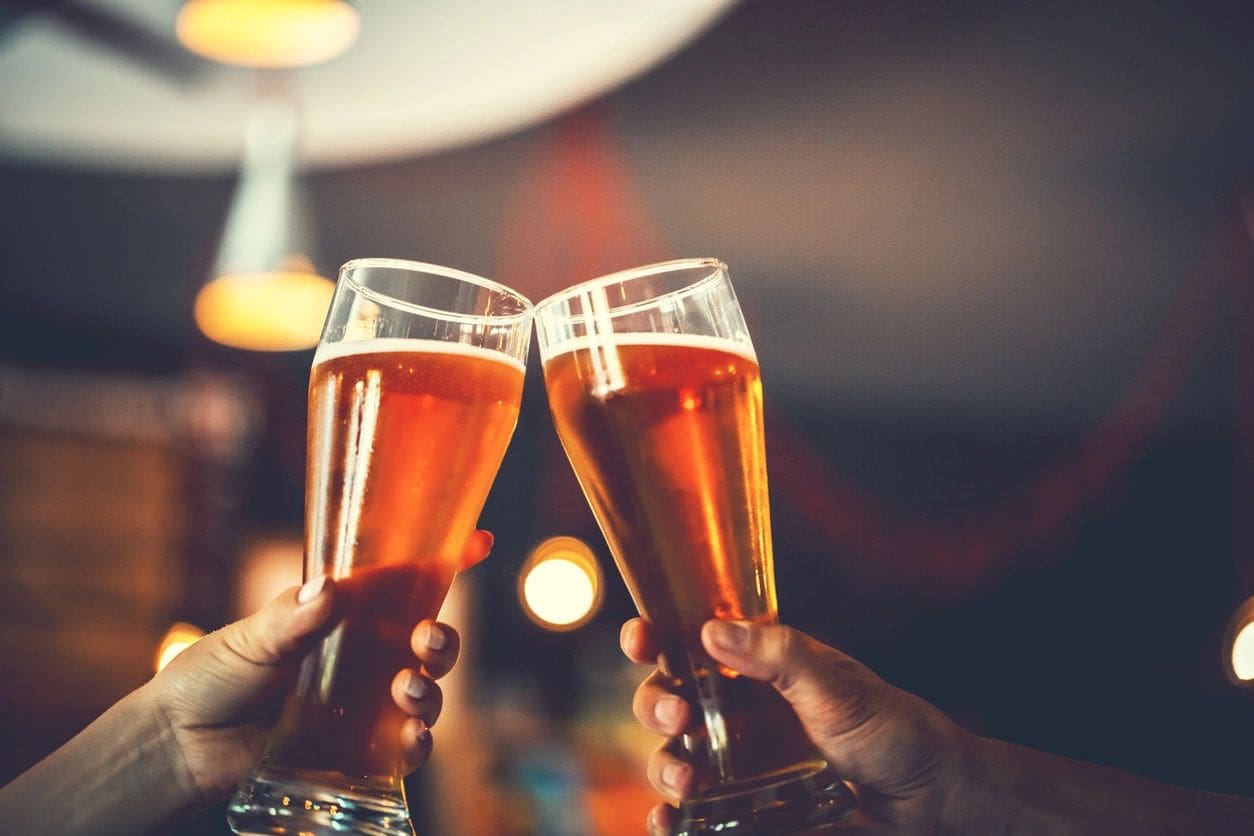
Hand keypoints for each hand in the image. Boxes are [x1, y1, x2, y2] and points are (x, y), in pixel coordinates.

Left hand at [151, 529, 490, 805]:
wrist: (179, 745)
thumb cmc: (210, 678)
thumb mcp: (250, 638)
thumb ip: (292, 617)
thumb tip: (329, 589)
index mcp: (344, 617)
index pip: (404, 584)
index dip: (446, 562)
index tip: (477, 541)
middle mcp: (363, 659)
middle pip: (428, 641)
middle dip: (444, 637)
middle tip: (427, 637)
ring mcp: (363, 705)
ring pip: (426, 693)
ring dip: (431, 688)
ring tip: (406, 687)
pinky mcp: (357, 751)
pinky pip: (405, 747)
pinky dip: (418, 741)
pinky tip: (411, 734)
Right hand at [621, 617, 972, 833]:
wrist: (931, 802)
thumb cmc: (893, 730)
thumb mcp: (838, 685)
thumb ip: (780, 657)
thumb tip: (714, 632)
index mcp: (755, 670)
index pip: (690, 643)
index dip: (654, 637)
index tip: (641, 639)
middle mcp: (737, 714)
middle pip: (666, 699)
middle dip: (655, 702)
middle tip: (677, 712)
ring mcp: (737, 765)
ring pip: (672, 757)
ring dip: (663, 763)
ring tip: (687, 777)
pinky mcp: (745, 812)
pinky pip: (694, 816)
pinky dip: (670, 820)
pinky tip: (668, 821)